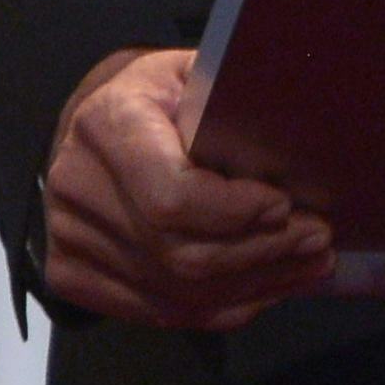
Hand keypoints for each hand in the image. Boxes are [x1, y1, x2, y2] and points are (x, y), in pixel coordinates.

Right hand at [40, 47, 333, 329]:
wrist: (95, 125)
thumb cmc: (157, 96)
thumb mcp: (193, 72)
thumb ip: (234, 100)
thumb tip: (303, 128)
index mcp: (107, 123)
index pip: (172, 196)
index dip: (236, 213)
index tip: (285, 205)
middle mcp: (76, 185)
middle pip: (180, 254)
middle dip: (261, 253)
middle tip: (317, 241)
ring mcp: (66, 238)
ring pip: (177, 292)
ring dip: (254, 285)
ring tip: (306, 265)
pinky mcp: (72, 275)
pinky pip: (161, 312)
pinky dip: (223, 307)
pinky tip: (265, 286)